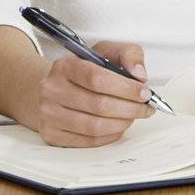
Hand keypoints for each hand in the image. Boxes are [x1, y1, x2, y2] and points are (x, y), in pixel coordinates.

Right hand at [36, 40, 155, 146]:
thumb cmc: (83, 72)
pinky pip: (89, 141)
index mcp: (64, 65)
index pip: (97, 78)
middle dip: (130, 108)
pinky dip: (110, 135)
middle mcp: (52, 89)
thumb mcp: (104, 53)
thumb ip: (128, 54)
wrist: (52, 89)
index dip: (126, 88)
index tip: (144, 92)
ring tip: (132, 116)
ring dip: (122, 123)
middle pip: (99, 105)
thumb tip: (139, 74)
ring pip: (95, 126)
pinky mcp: (52, 134)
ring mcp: (49, 114)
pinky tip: (118, 126)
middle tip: (145, 108)